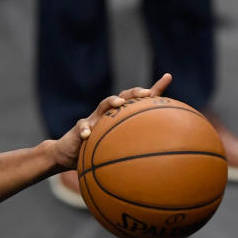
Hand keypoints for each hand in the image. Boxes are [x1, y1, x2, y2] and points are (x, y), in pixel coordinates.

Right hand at [51, 73, 172, 169]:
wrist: (69, 153)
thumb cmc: (95, 149)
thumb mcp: (116, 149)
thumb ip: (133, 149)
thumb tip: (159, 160)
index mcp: (119, 117)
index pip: (138, 100)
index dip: (154, 89)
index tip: (168, 78)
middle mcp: (108, 114)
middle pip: (123, 97)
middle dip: (134, 93)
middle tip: (147, 94)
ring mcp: (94, 119)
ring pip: (103, 106)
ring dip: (111, 102)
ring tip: (118, 103)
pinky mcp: (80, 128)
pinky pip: (82, 126)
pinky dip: (85, 130)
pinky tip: (88, 135)